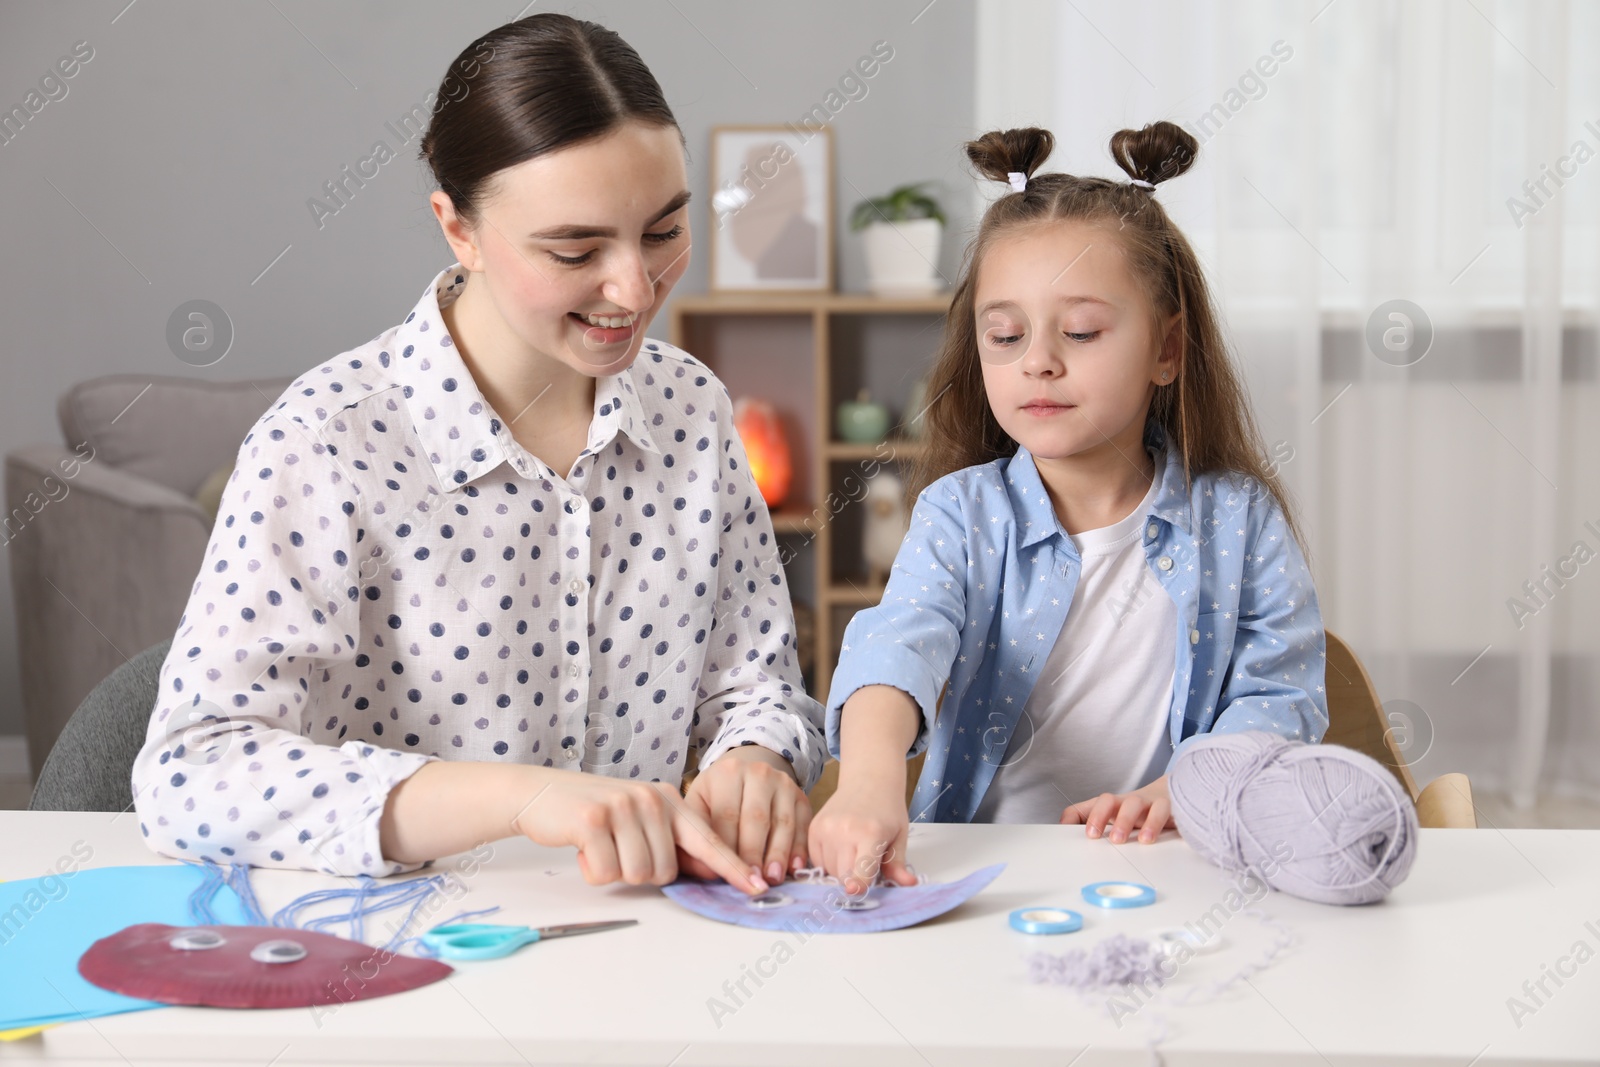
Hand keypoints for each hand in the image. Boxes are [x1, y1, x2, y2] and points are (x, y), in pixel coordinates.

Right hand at [508, 769, 766, 894]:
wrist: (542, 794)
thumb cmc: (595, 813)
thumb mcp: (640, 818)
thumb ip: (670, 840)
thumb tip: (704, 872)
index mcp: (668, 800)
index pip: (708, 841)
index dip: (733, 867)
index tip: (758, 887)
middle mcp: (651, 799)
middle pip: (664, 871)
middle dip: (639, 872)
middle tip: (616, 849)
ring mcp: (623, 807)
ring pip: (637, 874)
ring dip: (614, 871)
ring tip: (600, 845)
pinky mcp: (594, 819)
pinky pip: (606, 873)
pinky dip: (592, 870)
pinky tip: (583, 847)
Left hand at [680, 745, 810, 886]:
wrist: (746, 774)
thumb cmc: (717, 798)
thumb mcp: (699, 807)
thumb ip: (696, 836)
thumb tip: (709, 872)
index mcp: (727, 772)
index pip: (727, 815)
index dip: (729, 848)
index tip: (729, 875)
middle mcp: (758, 773)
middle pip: (757, 818)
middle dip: (754, 853)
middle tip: (753, 880)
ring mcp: (783, 783)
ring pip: (782, 822)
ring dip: (778, 854)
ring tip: (773, 879)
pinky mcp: (801, 796)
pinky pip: (803, 825)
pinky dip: (800, 849)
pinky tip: (794, 869)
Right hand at [807, 779, 917, 894]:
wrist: (868, 780)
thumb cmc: (887, 810)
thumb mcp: (899, 836)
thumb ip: (898, 864)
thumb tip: (908, 884)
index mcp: (870, 833)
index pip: (860, 868)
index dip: (859, 884)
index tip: (856, 890)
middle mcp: (844, 830)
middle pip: (843, 875)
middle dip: (854, 880)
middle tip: (867, 865)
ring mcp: (825, 829)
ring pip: (828, 871)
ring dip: (840, 871)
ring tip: (854, 852)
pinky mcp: (813, 828)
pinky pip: (817, 860)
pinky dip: (827, 862)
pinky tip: (841, 849)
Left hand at [1059, 775, 1176, 843]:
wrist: (1175, 794)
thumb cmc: (1142, 812)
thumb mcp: (1120, 821)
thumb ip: (1099, 830)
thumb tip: (1073, 838)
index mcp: (1112, 806)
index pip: (1087, 806)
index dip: (1074, 816)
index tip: (1064, 831)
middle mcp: (1126, 802)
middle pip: (1108, 800)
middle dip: (1097, 816)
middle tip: (1092, 835)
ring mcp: (1147, 803)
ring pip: (1133, 803)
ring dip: (1124, 821)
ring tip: (1118, 840)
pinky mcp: (1167, 807)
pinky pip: (1161, 810)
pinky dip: (1154, 823)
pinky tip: (1148, 839)